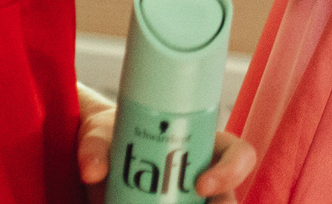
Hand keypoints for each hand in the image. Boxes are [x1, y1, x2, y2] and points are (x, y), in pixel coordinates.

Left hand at [77, 82, 258, 199]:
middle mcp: (205, 177)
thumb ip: (93, 148)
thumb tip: (92, 172)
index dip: (231, 170)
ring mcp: (190, 202)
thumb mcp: (99, 135)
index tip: (201, 185)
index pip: (239, 155)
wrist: (95, 160)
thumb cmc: (109, 136)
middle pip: (230, 199)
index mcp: (205, 144)